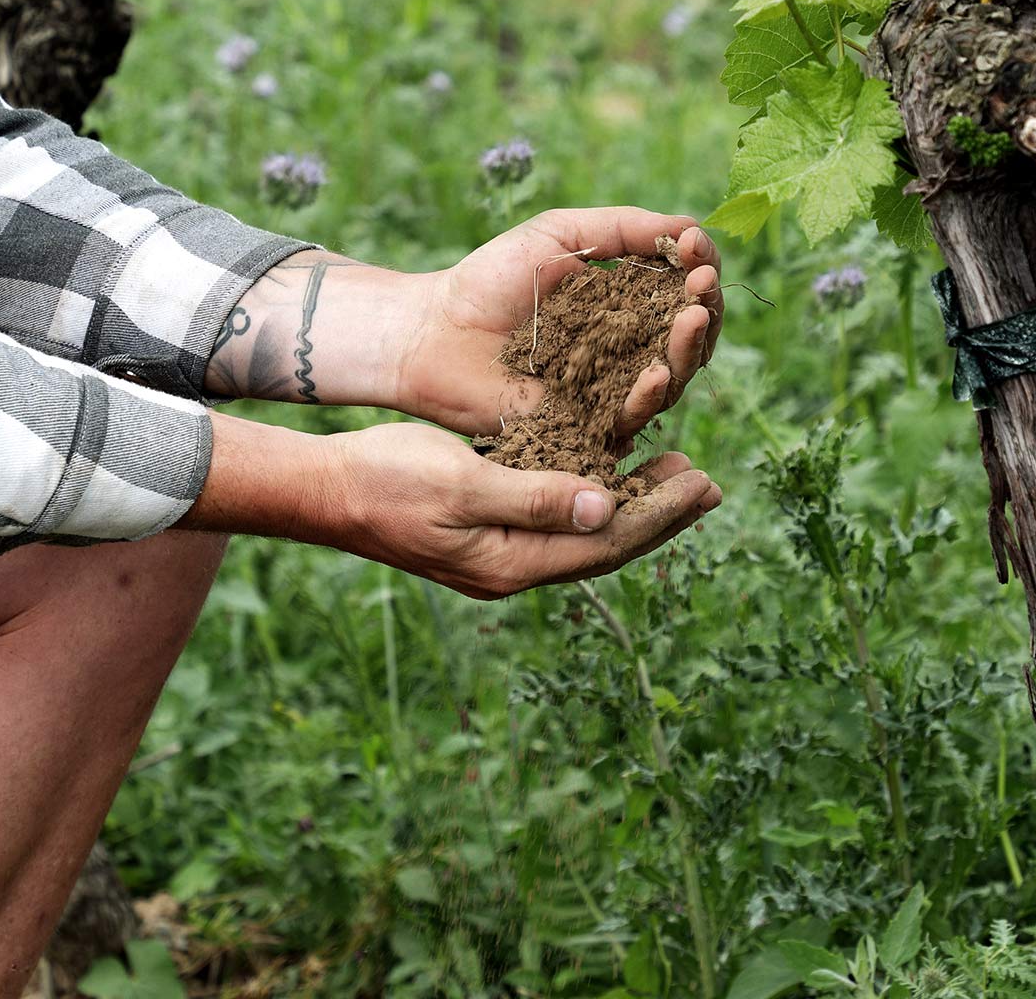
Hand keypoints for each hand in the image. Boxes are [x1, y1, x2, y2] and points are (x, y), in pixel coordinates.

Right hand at [319, 423, 720, 598]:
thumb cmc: (386, 480)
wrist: (325, 491)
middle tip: (710, 482)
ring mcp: (499, 552)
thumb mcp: (461, 484)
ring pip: (583, 530)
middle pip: (604, 543)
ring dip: (633, 501)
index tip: (704, 482)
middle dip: (660, 512)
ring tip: (676, 471)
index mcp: (510, 564)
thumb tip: (601, 506)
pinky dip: (592, 492)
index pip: (606, 542)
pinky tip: (612, 468)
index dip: (660, 513)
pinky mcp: (487, 529)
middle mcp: (512, 567)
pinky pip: (556, 516)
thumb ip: (532, 497)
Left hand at [398, 208, 723, 438]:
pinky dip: (648, 397)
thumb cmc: (490, 278)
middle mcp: (627, 350)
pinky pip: (627, 419)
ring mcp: (608, 391)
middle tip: (703, 287)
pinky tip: (656, 371)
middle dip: (704, 311)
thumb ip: (624, 228)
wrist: (433, 331)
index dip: (699, 273)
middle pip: (689, 340)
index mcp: (627, 304)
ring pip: (670, 381)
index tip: (695, 249)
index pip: (683, 293)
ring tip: (693, 318)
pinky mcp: (585, 428)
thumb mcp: (561, 234)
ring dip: (689, 351)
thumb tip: (693, 227)